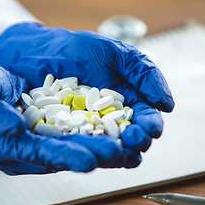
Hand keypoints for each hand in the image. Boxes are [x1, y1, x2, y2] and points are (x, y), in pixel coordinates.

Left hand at [0, 23, 174, 152]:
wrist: (37, 52)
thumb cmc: (75, 50)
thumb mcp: (113, 53)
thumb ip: (142, 72)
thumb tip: (167, 105)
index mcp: (126, 102)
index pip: (145, 119)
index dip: (151, 125)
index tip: (151, 128)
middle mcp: (109, 120)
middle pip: (129, 140)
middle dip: (136, 142)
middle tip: (133, 140)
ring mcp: (87, 131)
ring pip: (107, 150)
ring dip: (115, 154)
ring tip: (115, 151)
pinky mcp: (65, 138)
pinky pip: (78, 150)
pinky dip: (85, 152)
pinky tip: (88, 152)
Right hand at [0, 56, 138, 174]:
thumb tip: (13, 128)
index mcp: (5, 148)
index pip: (40, 155)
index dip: (65, 157)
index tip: (91, 160)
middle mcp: (24, 152)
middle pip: (63, 156)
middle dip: (92, 156)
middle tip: (121, 154)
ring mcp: (37, 144)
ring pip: (73, 149)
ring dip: (100, 151)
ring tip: (128, 150)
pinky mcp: (46, 134)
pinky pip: (73, 138)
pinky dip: (94, 137)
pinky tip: (116, 135)